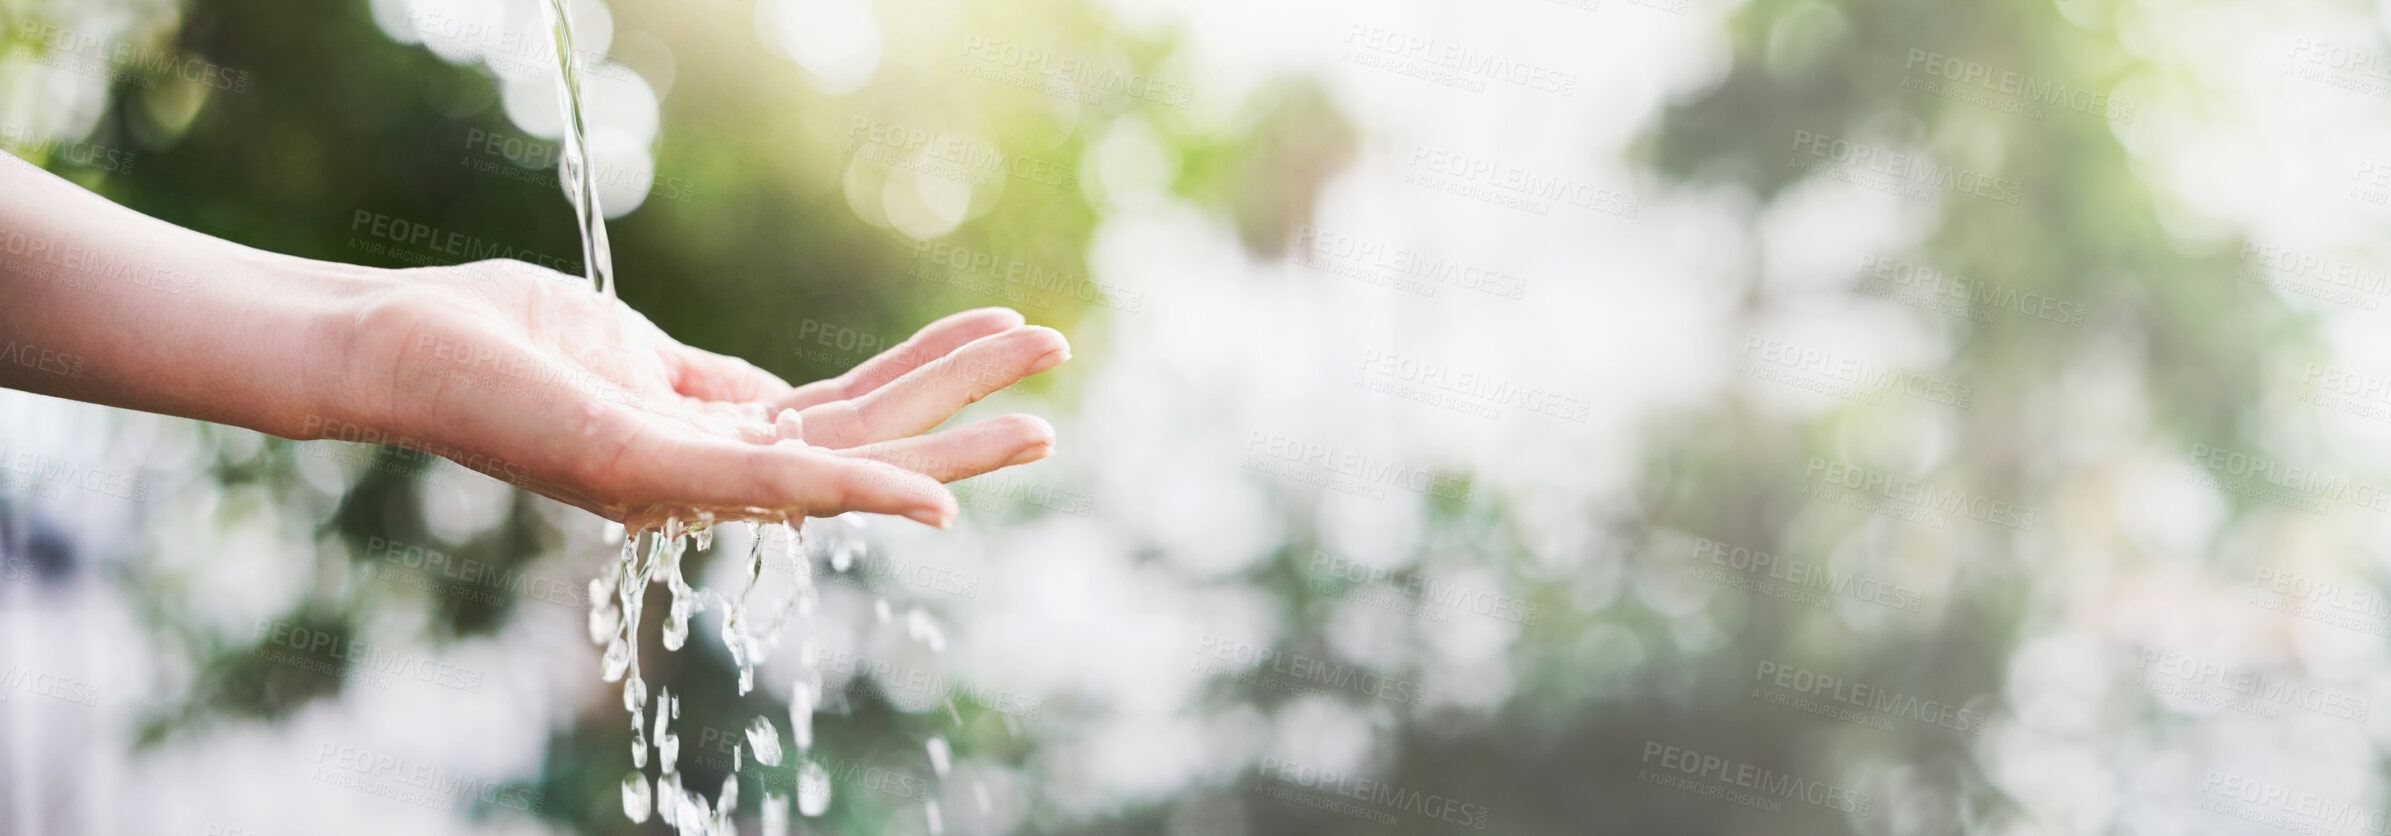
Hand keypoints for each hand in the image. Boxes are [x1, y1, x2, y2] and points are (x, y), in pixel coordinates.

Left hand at [322, 259, 1068, 527]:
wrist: (389, 344)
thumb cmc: (497, 342)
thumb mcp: (632, 355)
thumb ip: (713, 386)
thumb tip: (783, 401)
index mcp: (711, 438)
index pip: (846, 417)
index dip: (930, 375)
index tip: (1004, 328)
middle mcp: (710, 471)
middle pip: (867, 444)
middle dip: (968, 413)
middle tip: (1060, 376)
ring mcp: (684, 477)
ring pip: (844, 469)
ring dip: (949, 451)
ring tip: (1040, 424)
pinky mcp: (648, 469)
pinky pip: (772, 487)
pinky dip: (861, 497)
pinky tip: (930, 500)